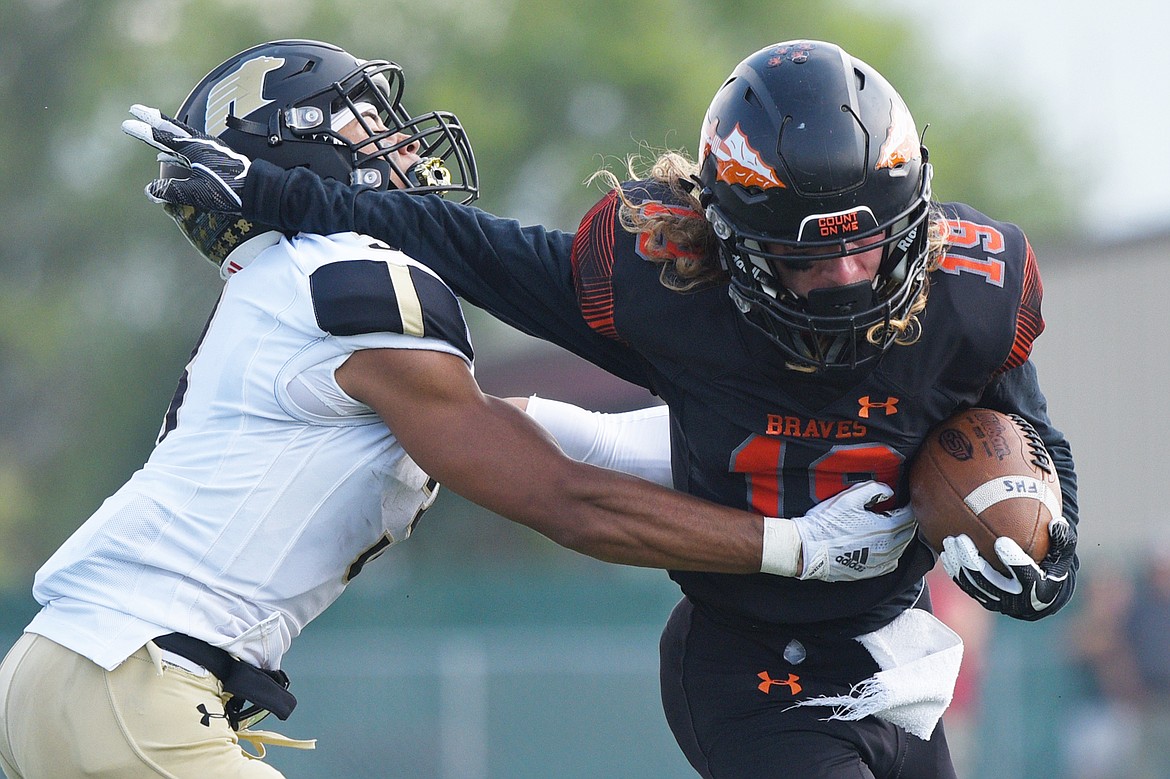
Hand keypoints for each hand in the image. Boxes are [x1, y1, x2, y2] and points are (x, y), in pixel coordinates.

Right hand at [121, 104, 249, 211]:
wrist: (258, 190)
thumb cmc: (230, 191)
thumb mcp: (198, 193)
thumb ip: (173, 190)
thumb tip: (150, 190)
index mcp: (194, 149)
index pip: (163, 137)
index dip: (143, 130)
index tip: (126, 122)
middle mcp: (201, 145)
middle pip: (172, 128)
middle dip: (152, 119)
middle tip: (136, 109)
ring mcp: (209, 150)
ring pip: (180, 137)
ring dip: (163, 131)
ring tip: (150, 128)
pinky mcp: (214, 158)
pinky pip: (187, 150)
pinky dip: (173, 149)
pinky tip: (166, 156)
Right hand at [794, 481, 915, 581]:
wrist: (809, 550)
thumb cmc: (827, 523)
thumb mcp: (848, 499)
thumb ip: (873, 490)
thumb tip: (889, 492)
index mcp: (885, 528)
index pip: (909, 516)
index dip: (908, 507)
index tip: (904, 502)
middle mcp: (887, 547)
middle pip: (908, 533)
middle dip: (906, 522)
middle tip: (899, 514)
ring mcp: (879, 562)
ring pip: (901, 549)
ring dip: (900, 538)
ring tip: (892, 529)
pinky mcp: (870, 572)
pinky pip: (891, 564)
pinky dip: (892, 554)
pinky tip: (883, 548)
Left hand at [940, 516, 1076, 620]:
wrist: (1041, 597)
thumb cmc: (1053, 569)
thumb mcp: (1063, 556)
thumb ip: (1062, 540)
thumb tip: (1057, 522)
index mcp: (1038, 590)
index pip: (1025, 575)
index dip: (1013, 560)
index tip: (1001, 540)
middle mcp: (1016, 601)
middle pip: (989, 581)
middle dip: (972, 560)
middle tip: (961, 538)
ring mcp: (998, 602)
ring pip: (973, 584)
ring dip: (958, 563)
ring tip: (949, 541)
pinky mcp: (985, 601)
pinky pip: (966, 587)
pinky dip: (954, 571)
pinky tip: (945, 553)